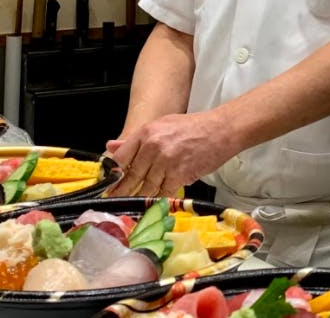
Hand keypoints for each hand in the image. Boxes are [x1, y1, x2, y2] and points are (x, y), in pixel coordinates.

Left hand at [105, 110, 229, 196]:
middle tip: (113, 199)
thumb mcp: (161, 125)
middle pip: (132, 174)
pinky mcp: (180, 175)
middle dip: (122, 189)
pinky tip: (153, 202)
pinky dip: (159, 198)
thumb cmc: (192, 127)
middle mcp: (153, 146)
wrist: (220, 130)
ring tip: (131, 203)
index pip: (121, 156)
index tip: (109, 182)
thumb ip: (136, 139)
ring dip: (139, 196)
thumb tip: (111, 147)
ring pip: (147, 186)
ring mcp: (166, 161)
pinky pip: (164, 192)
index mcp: (146, 132)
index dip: (114, 172)